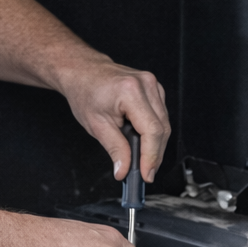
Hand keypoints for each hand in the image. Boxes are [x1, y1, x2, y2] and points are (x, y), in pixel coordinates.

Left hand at [58, 57, 170, 182]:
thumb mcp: (96, 125)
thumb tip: (124, 169)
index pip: (152, 131)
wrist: (83, 71)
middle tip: (144, 173)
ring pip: (164, 123)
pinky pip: (161, 115)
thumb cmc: (85, 92)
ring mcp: (152, 84)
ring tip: (141, 159)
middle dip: (154, 154)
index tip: (147, 174)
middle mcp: (146, 84)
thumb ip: (115, 149)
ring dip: (155, 144)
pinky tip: (142, 140)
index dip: (152, 156)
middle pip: (162, 129)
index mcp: (130, 91)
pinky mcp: (154, 87)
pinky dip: (153, 131)